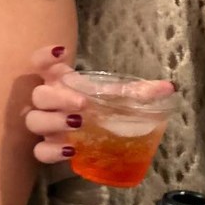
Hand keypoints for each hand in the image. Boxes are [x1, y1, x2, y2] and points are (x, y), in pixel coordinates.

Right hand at [24, 46, 174, 163]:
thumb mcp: (119, 98)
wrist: (93, 139)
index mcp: (59, 81)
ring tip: (78, 124)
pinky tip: (70, 150)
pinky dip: (51, 151)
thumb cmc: (101, 110)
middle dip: (58, 97)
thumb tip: (170, 88)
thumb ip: (140, 92)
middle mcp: (47, 101)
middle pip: (39, 94)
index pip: (40, 62)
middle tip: (83, 104)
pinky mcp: (47, 148)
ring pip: (34, 120)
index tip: (62, 52)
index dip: (45, 55)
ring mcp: (44, 125)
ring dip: (53, 121)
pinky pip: (38, 151)